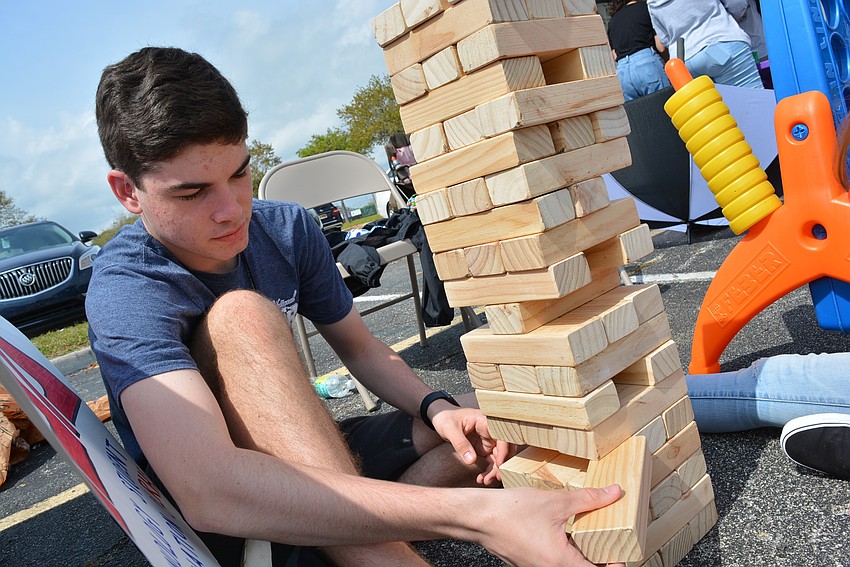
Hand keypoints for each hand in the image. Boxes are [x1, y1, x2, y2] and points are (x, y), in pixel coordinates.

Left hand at [430, 405, 512, 484]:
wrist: (441, 419)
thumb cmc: (446, 419)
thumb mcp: (450, 429)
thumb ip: (460, 443)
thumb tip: (471, 460)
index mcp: (485, 421)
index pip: (502, 435)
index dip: (504, 449)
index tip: (499, 464)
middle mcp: (490, 431)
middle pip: (503, 448)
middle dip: (501, 464)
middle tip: (494, 478)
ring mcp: (489, 440)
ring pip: (499, 457)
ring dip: (495, 471)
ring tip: (486, 481)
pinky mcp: (485, 448)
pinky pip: (491, 461)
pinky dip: (489, 471)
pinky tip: (482, 479)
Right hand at [480, 485, 624, 566]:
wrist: (478, 516)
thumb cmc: (511, 511)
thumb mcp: (555, 501)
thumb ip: (588, 499)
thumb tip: (614, 493)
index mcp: (560, 562)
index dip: (614, 564)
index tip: (623, 551)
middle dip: (598, 555)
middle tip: (610, 536)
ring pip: (567, 564)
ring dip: (579, 551)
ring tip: (589, 529)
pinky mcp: (528, 561)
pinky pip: (552, 560)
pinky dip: (563, 548)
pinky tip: (563, 528)